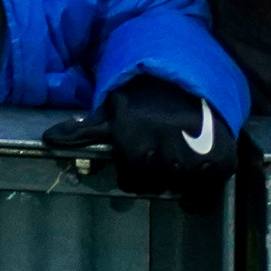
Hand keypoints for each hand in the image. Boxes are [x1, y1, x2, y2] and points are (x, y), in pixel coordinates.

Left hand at [43, 74, 233, 203]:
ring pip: (181, 187)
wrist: (187, 78)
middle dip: (155, 177)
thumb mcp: (110, 111)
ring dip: (178, 181)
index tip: (136, 165)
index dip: (133, 175)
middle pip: (156, 185)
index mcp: (134, 142)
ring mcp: (195, 155)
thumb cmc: (141, 98)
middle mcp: (164, 150)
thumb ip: (82, 130)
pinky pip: (210, 187)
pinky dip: (203, 191)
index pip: (131, 180)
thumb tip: (49, 139)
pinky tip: (195, 182)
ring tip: (175, 164)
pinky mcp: (221, 157)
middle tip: (157, 163)